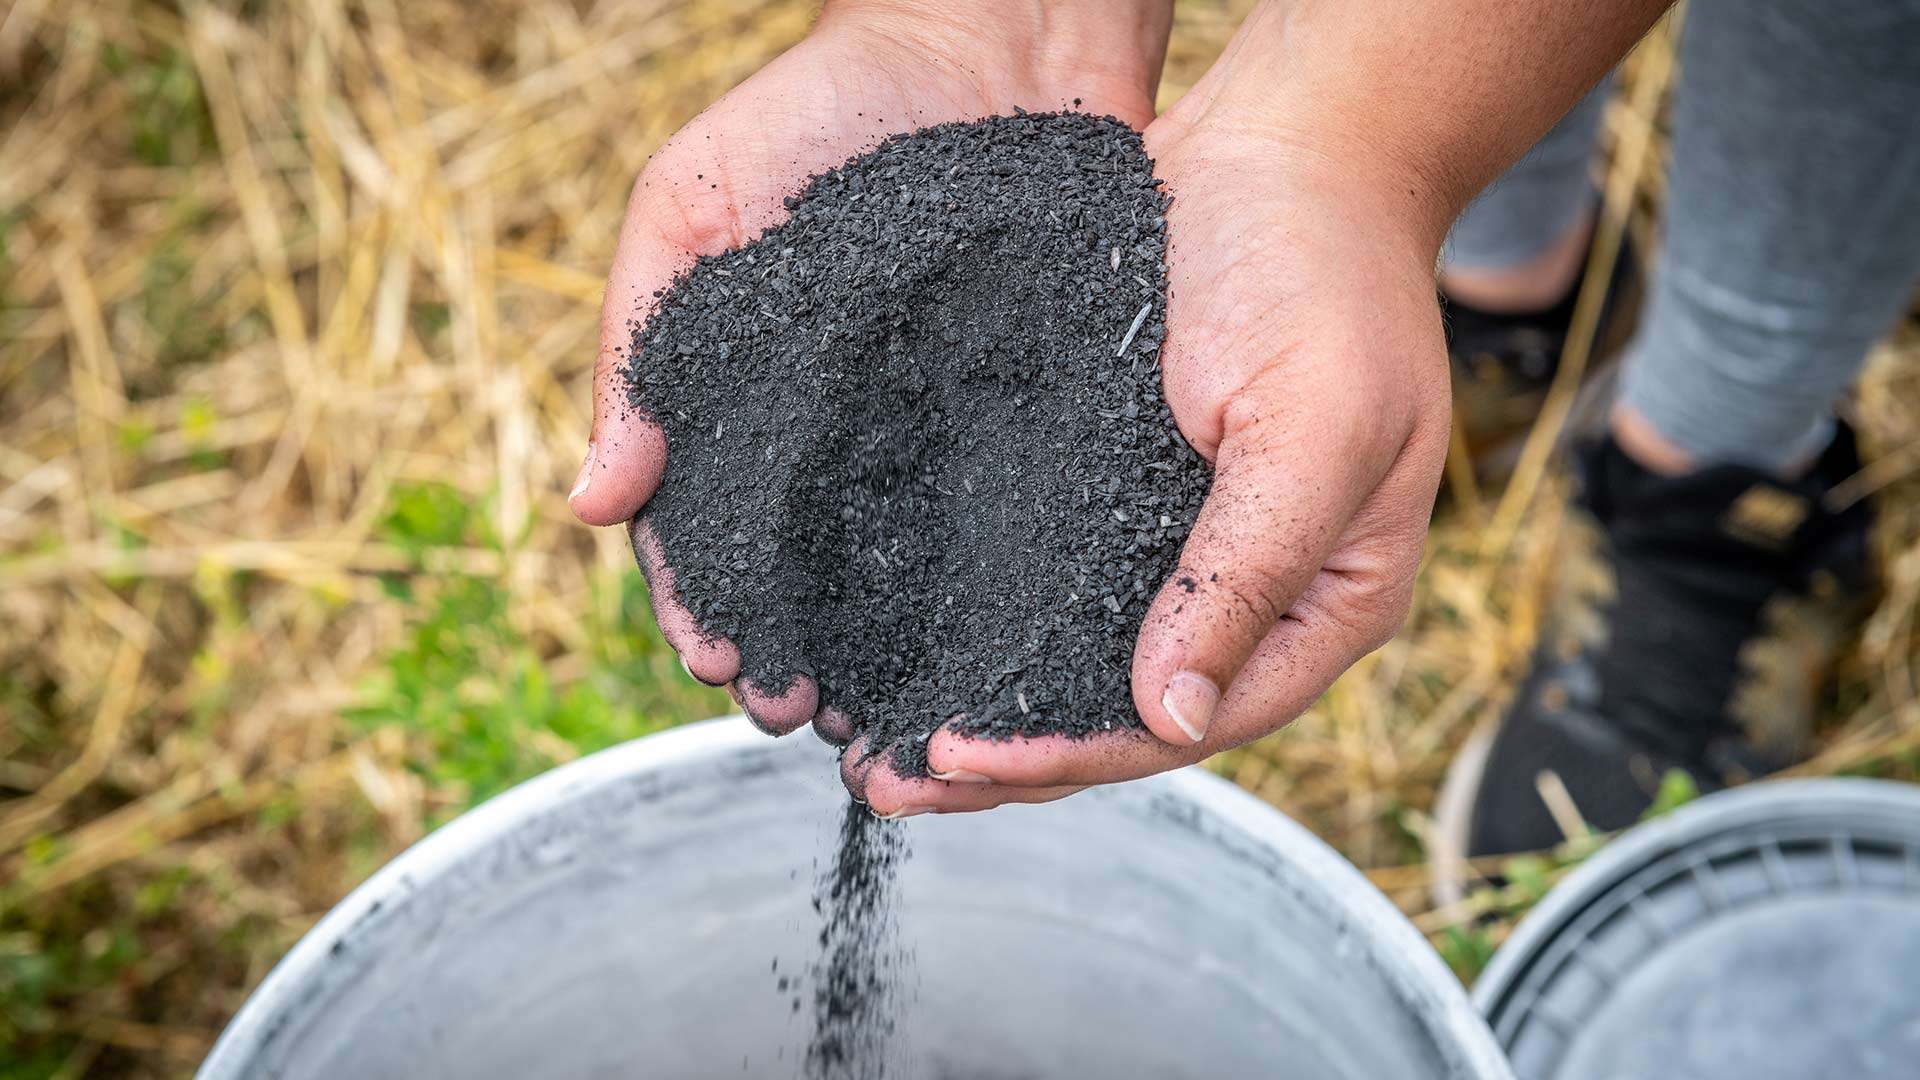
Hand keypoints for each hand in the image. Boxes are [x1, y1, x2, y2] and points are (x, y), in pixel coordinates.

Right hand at [569, 2, 1170, 740]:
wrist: (991, 32)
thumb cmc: (820, 107)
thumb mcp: (694, 204)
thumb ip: (640, 344)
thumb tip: (591, 503)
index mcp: (753, 395)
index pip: (713, 525)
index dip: (706, 600)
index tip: (716, 659)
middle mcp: (844, 429)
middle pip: (807, 571)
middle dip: (795, 650)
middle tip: (799, 714)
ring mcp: (938, 426)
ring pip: (904, 567)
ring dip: (886, 650)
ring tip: (881, 716)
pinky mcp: (1031, 411)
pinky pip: (1008, 514)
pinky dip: (989, 588)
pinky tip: (988, 647)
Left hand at [855, 100, 1454, 814]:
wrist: (1284, 146)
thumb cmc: (1325, 272)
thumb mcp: (1315, 427)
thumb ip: (1248, 571)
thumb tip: (1172, 715)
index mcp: (1323, 602)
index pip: (1190, 720)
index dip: (1074, 751)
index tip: (964, 756)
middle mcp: (1248, 593)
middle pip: (1119, 713)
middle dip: (1006, 758)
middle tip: (888, 783)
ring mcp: (1175, 543)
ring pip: (1070, 661)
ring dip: (978, 705)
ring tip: (873, 746)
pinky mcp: (1115, 489)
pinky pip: (1042, 579)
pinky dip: (976, 621)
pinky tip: (900, 640)